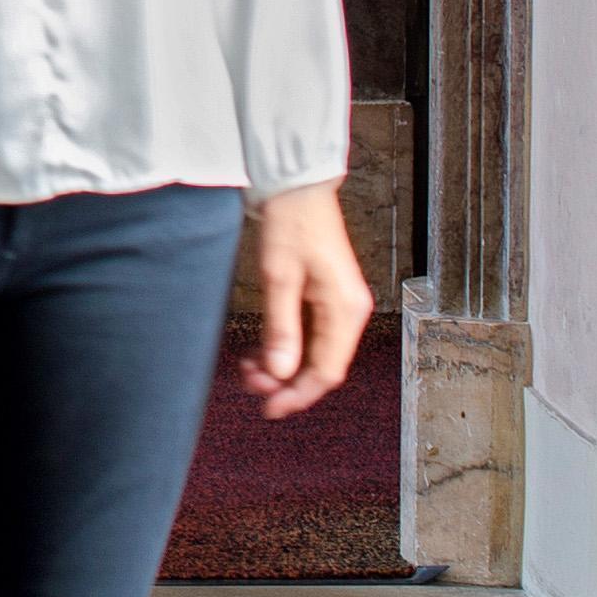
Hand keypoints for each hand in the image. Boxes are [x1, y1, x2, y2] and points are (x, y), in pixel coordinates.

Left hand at [239, 180, 371, 419]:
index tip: (269, 409)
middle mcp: (349, 311)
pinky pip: (309, 335)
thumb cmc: (290, 223)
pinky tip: (260, 352)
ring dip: (282, 366)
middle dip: (285, 381)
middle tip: (248, 383)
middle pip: (322, 365)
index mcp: (345, 310)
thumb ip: (281, 327)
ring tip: (247, 368)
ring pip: (313, 353)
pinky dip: (285, 347)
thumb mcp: (279, 276)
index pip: (327, 371)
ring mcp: (339, 305)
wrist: (297, 187)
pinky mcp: (325, 297)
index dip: (298, 395)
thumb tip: (281, 373)